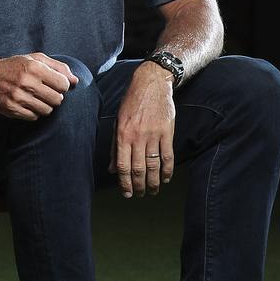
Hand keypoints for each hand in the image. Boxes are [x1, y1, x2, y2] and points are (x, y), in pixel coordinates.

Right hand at [0, 53, 78, 119]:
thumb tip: (76, 81)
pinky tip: (27, 104)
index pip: (64, 84)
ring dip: (45, 105)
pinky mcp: (12, 108)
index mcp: (34, 68)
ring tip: (36, 98)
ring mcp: (18, 97)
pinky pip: (34, 117)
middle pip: (57, 99)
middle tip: (45, 92)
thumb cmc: (15, 66)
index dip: (62, 85)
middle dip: (54, 97)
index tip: (55, 84)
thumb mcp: (35, 59)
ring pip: (47, 110)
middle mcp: (26, 82)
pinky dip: (33, 112)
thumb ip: (58, 67)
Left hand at [110, 63, 175, 197]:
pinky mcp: (167, 133)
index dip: (124, 182)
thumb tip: (112, 169)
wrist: (151, 85)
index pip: (122, 165)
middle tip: (140, 195)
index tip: (127, 193)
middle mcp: (137, 137)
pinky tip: (166, 179)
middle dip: (139, 185)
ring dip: (154, 182)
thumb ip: (115, 147)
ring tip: (153, 191)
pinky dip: (167, 170)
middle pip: (138, 168)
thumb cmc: (131, 104)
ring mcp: (153, 135)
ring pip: (153, 165)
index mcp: (122, 134)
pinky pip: (168, 156)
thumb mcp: (118, 122)